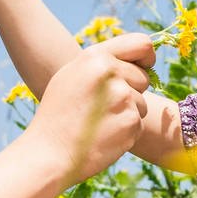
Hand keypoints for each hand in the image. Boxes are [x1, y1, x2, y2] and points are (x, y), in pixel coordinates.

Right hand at [23, 33, 156, 184]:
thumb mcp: (72, 75)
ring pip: (142, 103)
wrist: (49, 153)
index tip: (143, 68)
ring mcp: (123, 98)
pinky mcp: (131, 122)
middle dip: (132, 91)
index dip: (147, 58)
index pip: (142, 44)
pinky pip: (139, 124)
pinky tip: (103, 136)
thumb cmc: (58, 114)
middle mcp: (111, 73)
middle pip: (144, 78)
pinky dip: (125, 132)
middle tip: (104, 106)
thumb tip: (135, 60)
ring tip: (98, 122)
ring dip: (127, 114)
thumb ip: (101, 63)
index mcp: (96, 57)